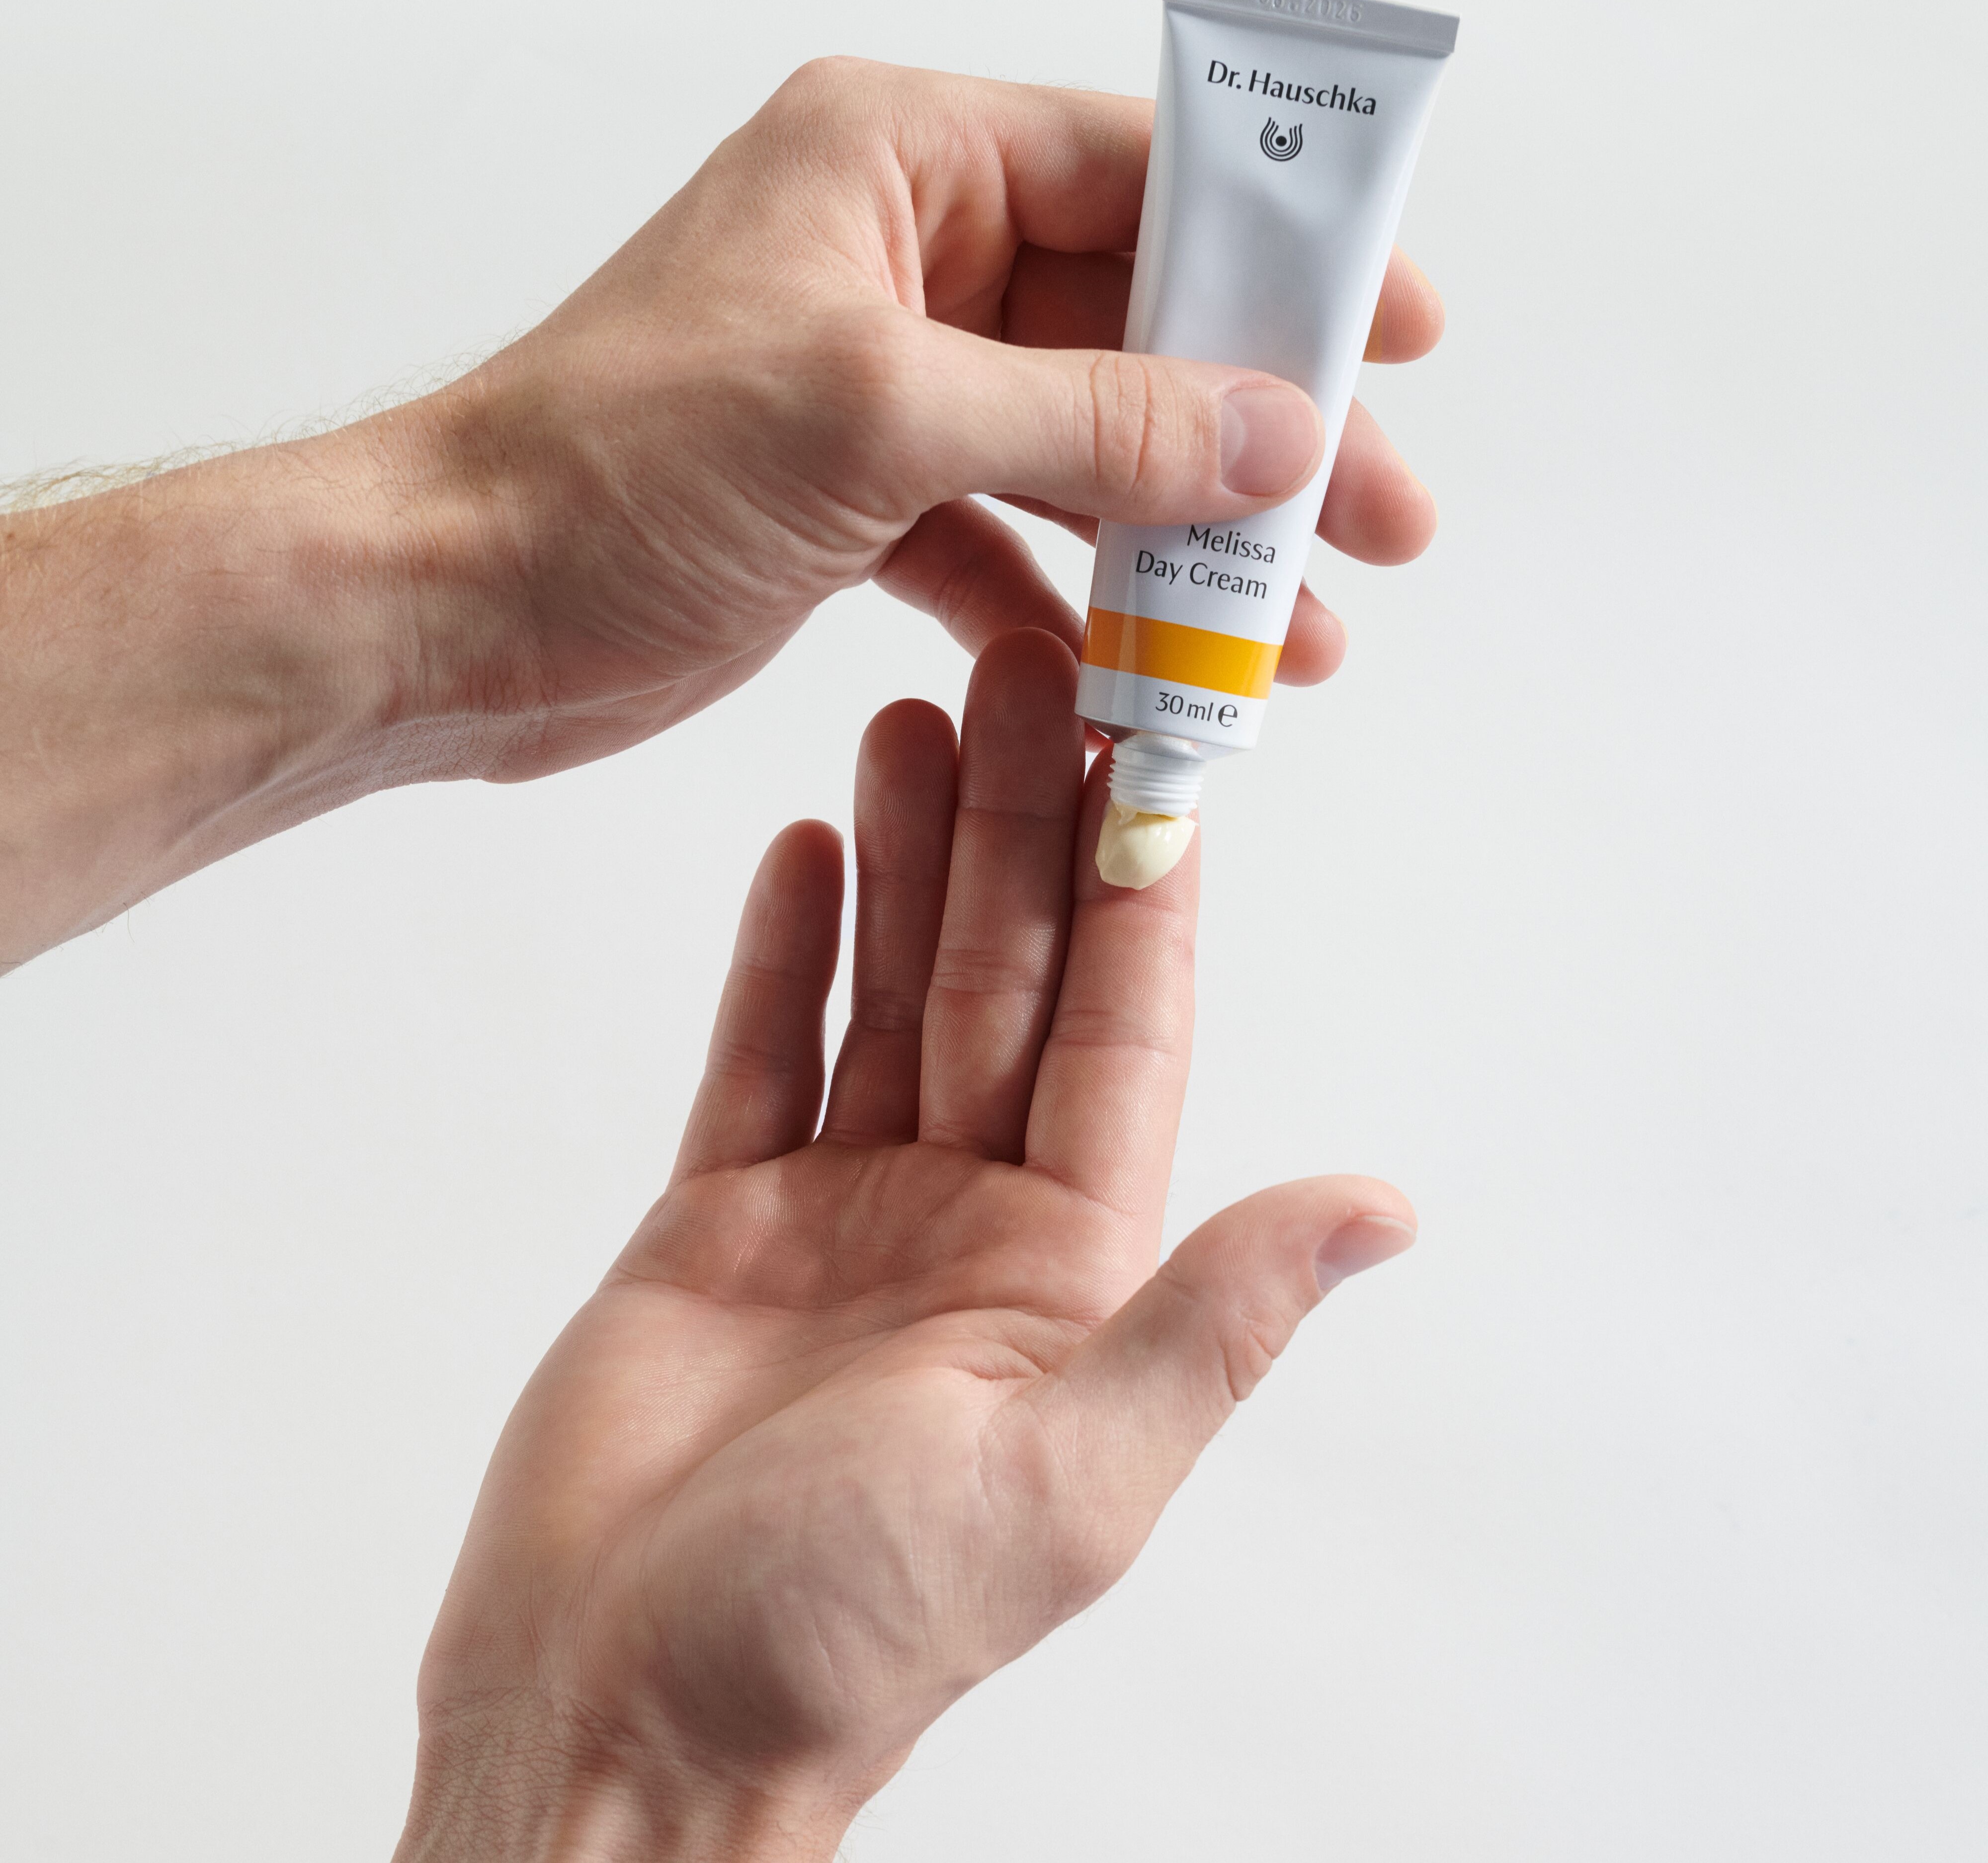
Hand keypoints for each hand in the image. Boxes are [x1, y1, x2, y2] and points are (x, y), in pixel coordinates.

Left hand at [1, 56, 1440, 967]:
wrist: (451, 609)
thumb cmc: (612, 468)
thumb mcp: (879, 415)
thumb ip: (1095, 421)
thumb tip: (1280, 435)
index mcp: (895, 165)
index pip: (1138, 178)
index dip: (1284, 252)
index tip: (1400, 329)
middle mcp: (896, 259)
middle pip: (1135, 330)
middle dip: (1260, 432)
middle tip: (1387, 518)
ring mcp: (881, 389)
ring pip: (1083, 452)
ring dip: (1183, 542)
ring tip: (1293, 635)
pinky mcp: (856, 506)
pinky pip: (1006, 543)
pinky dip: (1071, 607)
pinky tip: (1139, 674)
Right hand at [395, 631, 1416, 1862]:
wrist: (623, 1707)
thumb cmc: (843, 1630)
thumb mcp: (1069, 1475)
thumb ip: (1214, 1317)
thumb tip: (1383, 1207)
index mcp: (1068, 1267)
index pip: (1121, 1034)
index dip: (1140, 889)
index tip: (1148, 752)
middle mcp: (969, 1217)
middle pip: (1003, 984)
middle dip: (1015, 831)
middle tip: (1016, 673)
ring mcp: (843, 1208)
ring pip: (887, 992)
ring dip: (903, 859)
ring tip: (910, 716)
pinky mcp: (724, 1217)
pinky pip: (764, 1053)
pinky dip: (783, 950)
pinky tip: (802, 845)